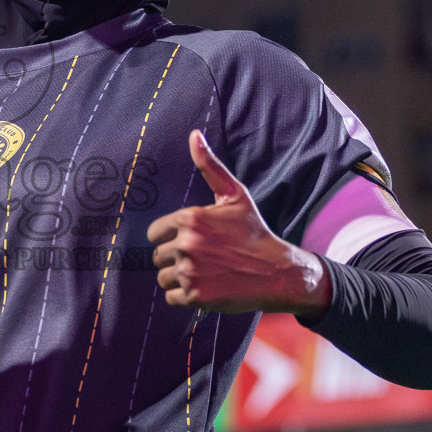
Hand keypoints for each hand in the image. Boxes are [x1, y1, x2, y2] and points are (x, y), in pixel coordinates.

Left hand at [147, 130, 330, 316]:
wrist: (277, 272)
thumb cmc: (254, 232)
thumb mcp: (234, 195)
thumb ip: (209, 166)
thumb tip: (193, 134)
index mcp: (189, 218)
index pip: (154, 234)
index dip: (171, 238)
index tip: (193, 241)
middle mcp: (186, 244)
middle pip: (157, 257)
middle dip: (176, 258)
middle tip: (203, 259)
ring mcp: (190, 271)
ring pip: (163, 278)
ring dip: (179, 278)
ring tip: (206, 273)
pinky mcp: (195, 296)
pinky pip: (171, 297)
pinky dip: (185, 296)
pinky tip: (206, 287)